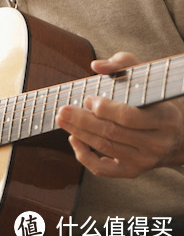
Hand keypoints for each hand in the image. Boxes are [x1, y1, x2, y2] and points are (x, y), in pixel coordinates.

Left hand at [56, 51, 183, 177]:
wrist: (177, 133)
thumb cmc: (154, 100)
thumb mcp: (146, 77)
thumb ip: (123, 63)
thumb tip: (96, 66)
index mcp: (165, 119)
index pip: (128, 117)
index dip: (103, 108)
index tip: (88, 98)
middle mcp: (157, 143)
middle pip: (112, 133)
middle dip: (83, 120)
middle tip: (63, 110)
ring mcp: (145, 160)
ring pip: (105, 148)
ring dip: (79, 133)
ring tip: (62, 119)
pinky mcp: (133, 171)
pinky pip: (103, 170)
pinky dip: (84, 156)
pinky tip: (74, 139)